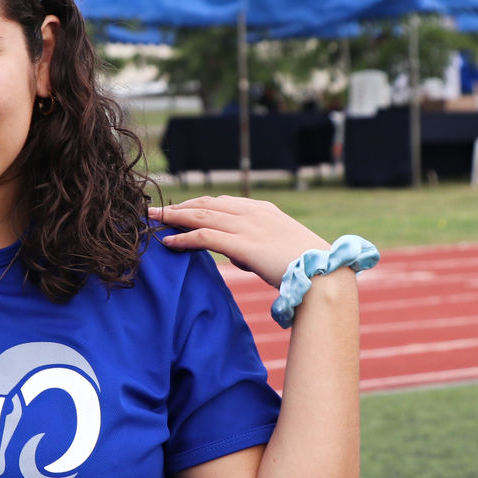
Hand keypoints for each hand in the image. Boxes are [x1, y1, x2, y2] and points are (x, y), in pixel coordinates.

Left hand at [149, 196, 329, 288]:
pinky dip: (183, 238)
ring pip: (201, 216)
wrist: (324, 274)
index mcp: (263, 210)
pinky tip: (168, 242)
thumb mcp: (277, 248)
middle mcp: (253, 213)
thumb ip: (253, 246)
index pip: (222, 202)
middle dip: (178, 206)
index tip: (178, 209)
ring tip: (153, 221)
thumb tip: (234, 254)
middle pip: (206, 204)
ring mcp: (248, 226)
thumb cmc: (305, 267)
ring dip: (174, 218)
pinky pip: (204, 236)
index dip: (197, 204)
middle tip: (155, 211)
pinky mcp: (243, 244)